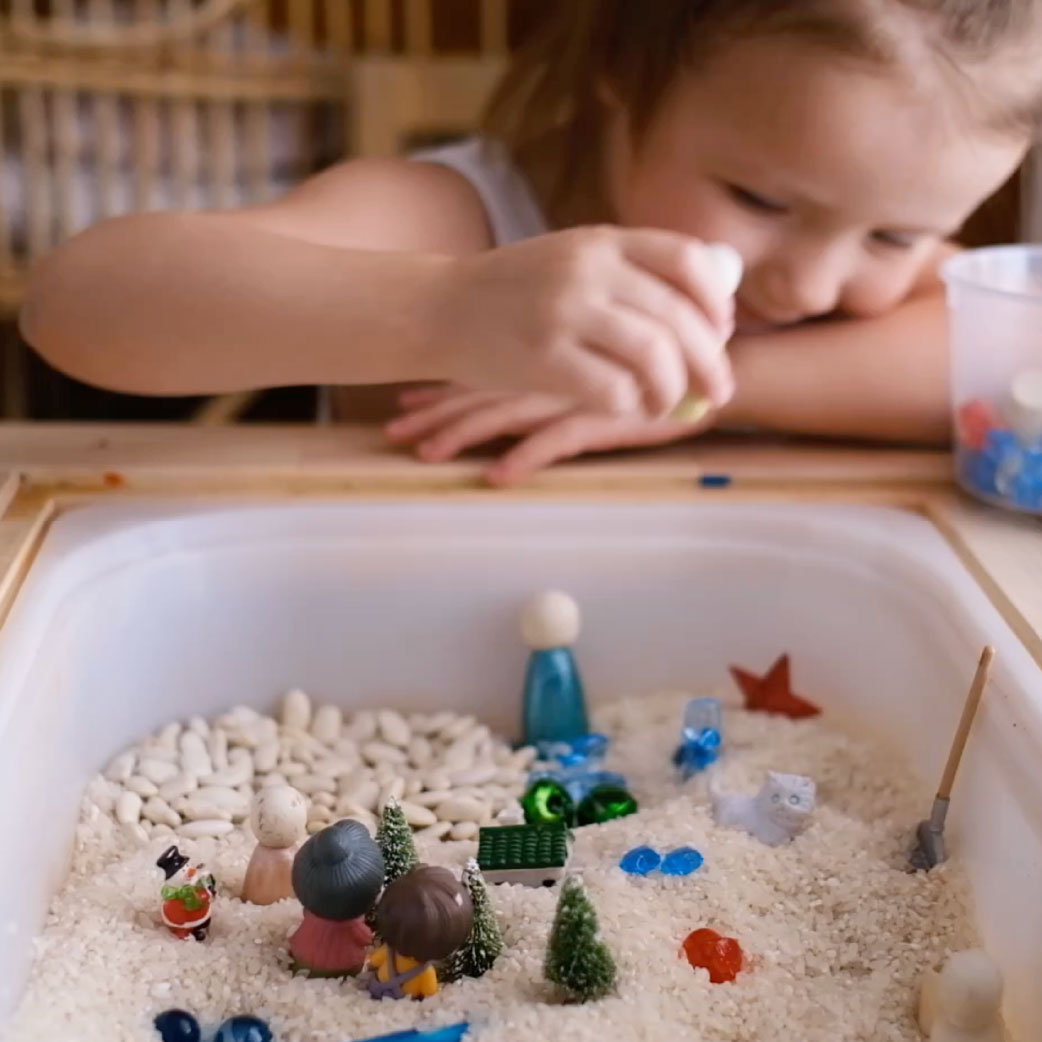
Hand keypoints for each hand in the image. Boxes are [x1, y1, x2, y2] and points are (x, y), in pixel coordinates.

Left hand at [386, 384, 714, 484]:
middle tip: (394, 430)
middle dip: (436, 414)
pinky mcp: (605, 415)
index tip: (404, 402)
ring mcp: (576, 392)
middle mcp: (552, 370)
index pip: (483, 371)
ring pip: (507, 415)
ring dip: (464, 435)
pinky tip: (497, 476)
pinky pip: (556, 441)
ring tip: (426, 454)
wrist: (714, 363)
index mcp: (549, 355)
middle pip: (481, 393)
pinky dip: (525, 458)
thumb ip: (568, 367)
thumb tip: (531, 379)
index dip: (442, 387)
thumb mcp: (603, 361)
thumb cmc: (660, 358)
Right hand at [425, 227, 735, 416]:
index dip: (717, 302)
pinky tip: (626, 407)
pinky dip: (631, 405)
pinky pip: (612, 389)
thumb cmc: (515, 291)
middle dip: (711, 364)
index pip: (689, 260)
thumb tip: (709, 318)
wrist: (440, 307)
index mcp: (602, 240)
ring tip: (667, 405)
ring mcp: (564, 311)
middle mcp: (589, 269)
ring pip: (654, 356)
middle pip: (679, 318)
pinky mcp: (543, 357)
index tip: (721, 333)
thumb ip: (629, 275)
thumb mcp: (572, 259)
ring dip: (672, 391)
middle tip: (719, 392)